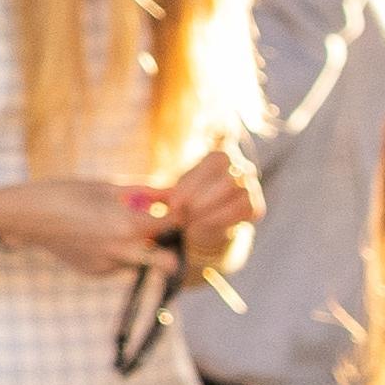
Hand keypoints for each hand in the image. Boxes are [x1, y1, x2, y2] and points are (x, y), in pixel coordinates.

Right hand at [0, 174, 170, 278]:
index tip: (178, 209)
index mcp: (126, 224)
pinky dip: (120, 253)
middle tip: (164, 232)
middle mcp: (121, 250)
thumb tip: (173, 192)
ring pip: (142, 263)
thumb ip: (144, 193)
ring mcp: (108, 265)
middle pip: (168, 262)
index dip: (179, 216)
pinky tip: (99, 237)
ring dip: (143, 249)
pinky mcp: (96, 272)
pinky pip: (120, 265)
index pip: (172, 225)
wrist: (25, 217)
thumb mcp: (107, 187)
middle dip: (172, 248)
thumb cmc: (65, 193)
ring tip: (122, 229)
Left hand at [150, 146, 263, 263]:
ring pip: (236, 192)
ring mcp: (251, 187)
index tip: (174, 201)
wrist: (206, 228)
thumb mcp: (171, 196)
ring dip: (210, 208)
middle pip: (227, 177)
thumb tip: (129, 195)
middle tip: (180, 213)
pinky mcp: (255, 207)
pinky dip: (220, 219)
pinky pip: (243, 209)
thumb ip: (157, 194)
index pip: (215, 161)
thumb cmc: (186, 206)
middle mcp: (241, 167)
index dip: (194, 181)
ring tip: (189, 221)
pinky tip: (201, 226)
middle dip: (200, 196)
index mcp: (221, 156)